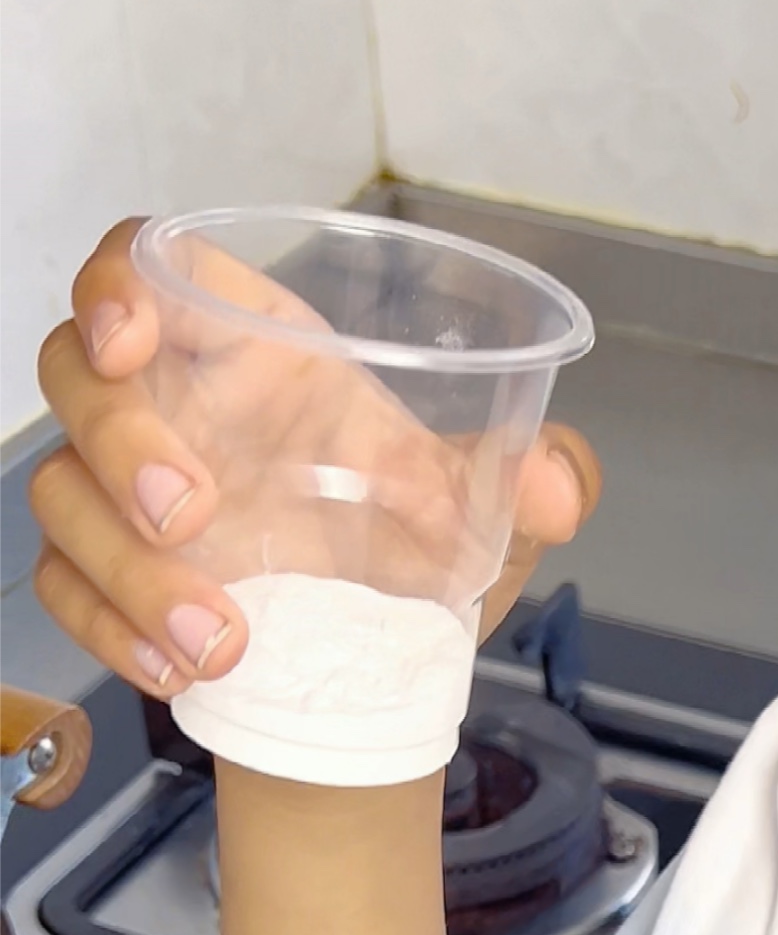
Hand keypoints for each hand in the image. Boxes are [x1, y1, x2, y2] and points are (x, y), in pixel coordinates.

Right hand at [30, 218, 602, 697]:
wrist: (387, 659)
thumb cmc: (417, 543)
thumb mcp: (489, 507)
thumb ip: (534, 480)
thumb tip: (558, 487)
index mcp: (266, 352)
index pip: (157, 266)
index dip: (118, 281)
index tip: (128, 338)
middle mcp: (186, 407)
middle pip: (80, 375)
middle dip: (119, 439)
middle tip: (193, 514)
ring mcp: (130, 492)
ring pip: (62, 490)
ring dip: (127, 566)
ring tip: (222, 635)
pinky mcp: (108, 573)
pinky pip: (62, 585)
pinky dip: (110, 629)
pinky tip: (180, 667)